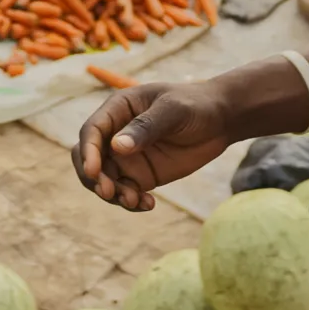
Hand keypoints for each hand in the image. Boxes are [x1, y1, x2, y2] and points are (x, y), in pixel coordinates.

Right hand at [75, 80, 235, 212]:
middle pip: (88, 158)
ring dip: (113, 194)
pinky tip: (148, 204)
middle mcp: (115, 134)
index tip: (94, 172)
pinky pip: (125, 192)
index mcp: (118, 109)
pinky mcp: (140, 175)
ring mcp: (126, 157)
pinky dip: (130, 202)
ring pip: (104, 180)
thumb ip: (146, 127)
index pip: (92, 131)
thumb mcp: (173, 110)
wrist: (220, 120)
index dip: (88, 152)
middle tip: (109, 192)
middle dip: (93, 177)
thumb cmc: (195, 105)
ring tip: (136, 200)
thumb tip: (117, 147)